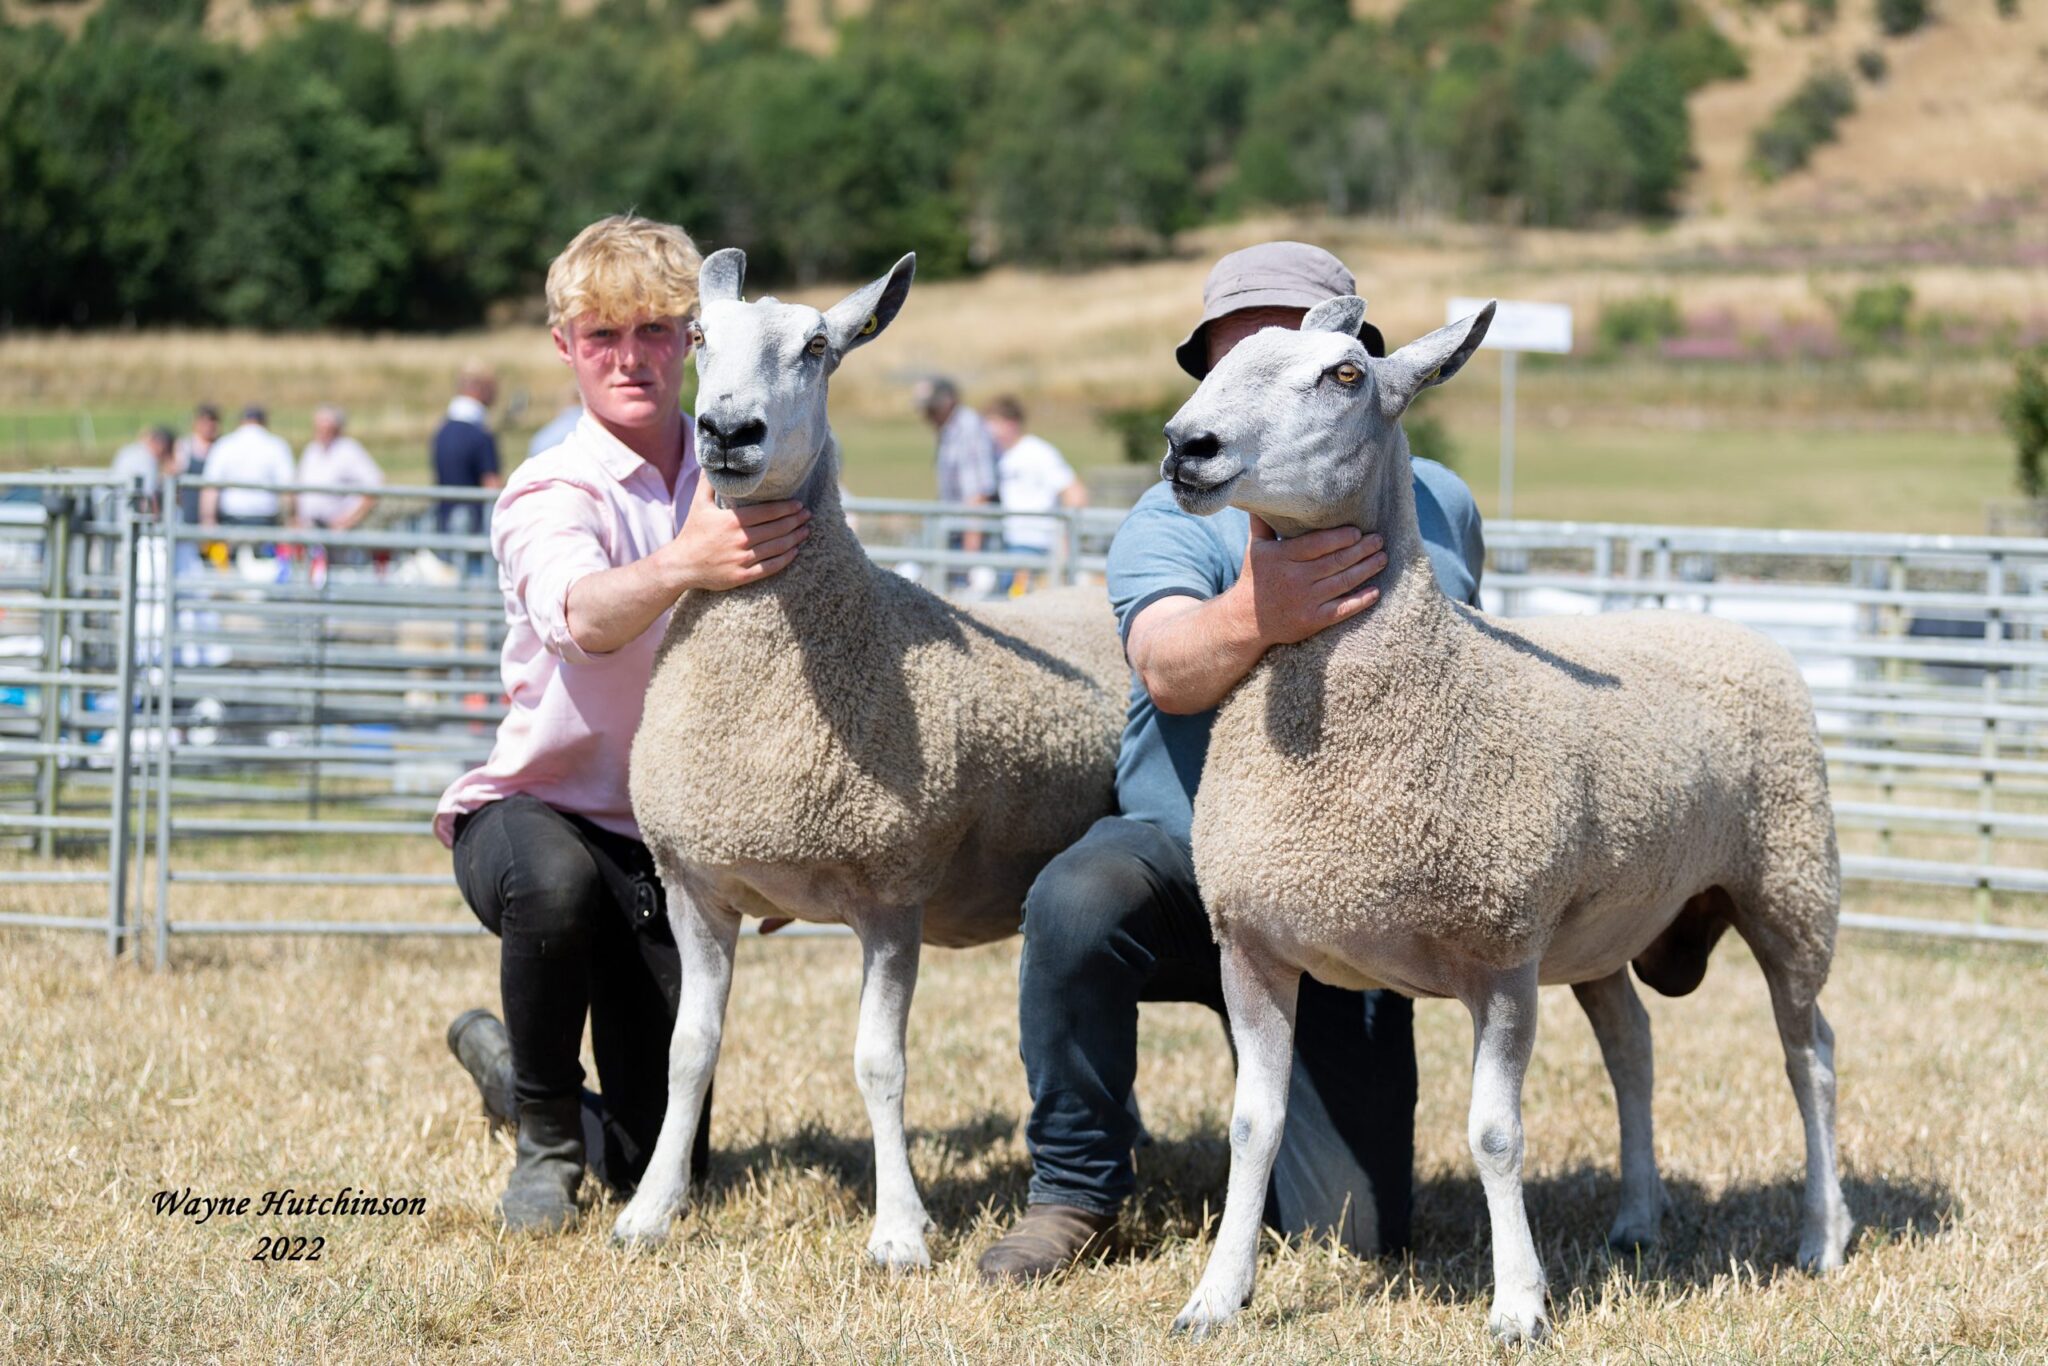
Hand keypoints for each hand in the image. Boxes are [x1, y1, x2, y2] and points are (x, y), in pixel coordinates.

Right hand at [664, 474, 810, 591]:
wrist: (681, 565)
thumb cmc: (692, 533)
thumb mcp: (698, 504)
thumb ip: (708, 482)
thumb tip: (713, 459)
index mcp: (731, 521)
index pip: (767, 513)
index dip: (786, 508)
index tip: (799, 504)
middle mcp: (739, 540)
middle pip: (776, 529)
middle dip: (795, 521)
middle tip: (807, 515)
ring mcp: (742, 560)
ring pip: (777, 548)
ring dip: (795, 538)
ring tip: (805, 530)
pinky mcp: (742, 576)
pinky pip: (770, 568)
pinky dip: (786, 559)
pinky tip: (795, 551)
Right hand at [1224, 516, 1386, 647]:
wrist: (1246, 620)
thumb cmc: (1256, 578)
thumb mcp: (1255, 548)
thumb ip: (1263, 523)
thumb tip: (1263, 495)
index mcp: (1282, 557)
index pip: (1317, 544)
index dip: (1340, 537)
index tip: (1358, 531)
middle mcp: (1295, 578)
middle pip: (1335, 561)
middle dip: (1361, 550)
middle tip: (1378, 540)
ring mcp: (1305, 601)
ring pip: (1343, 582)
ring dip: (1366, 569)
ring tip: (1382, 558)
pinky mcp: (1312, 620)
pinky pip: (1342, 609)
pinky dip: (1360, 601)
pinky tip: (1376, 592)